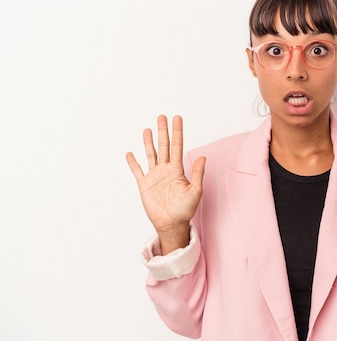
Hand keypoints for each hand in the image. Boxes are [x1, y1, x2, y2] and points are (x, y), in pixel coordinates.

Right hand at [126, 115, 205, 253]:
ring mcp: (154, 176)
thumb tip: (203, 157)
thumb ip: (198, 174)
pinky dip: (133, 162)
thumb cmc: (185, 210)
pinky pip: (137, 171)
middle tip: (161, 116)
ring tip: (147, 129)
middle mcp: (165, 170)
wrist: (172, 224)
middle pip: (163, 146)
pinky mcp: (144, 185)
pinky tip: (129, 153)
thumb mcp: (195, 191)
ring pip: (150, 154)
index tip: (177, 118)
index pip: (177, 146)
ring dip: (148, 142)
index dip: (177, 132)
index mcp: (177, 169)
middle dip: (163, 131)